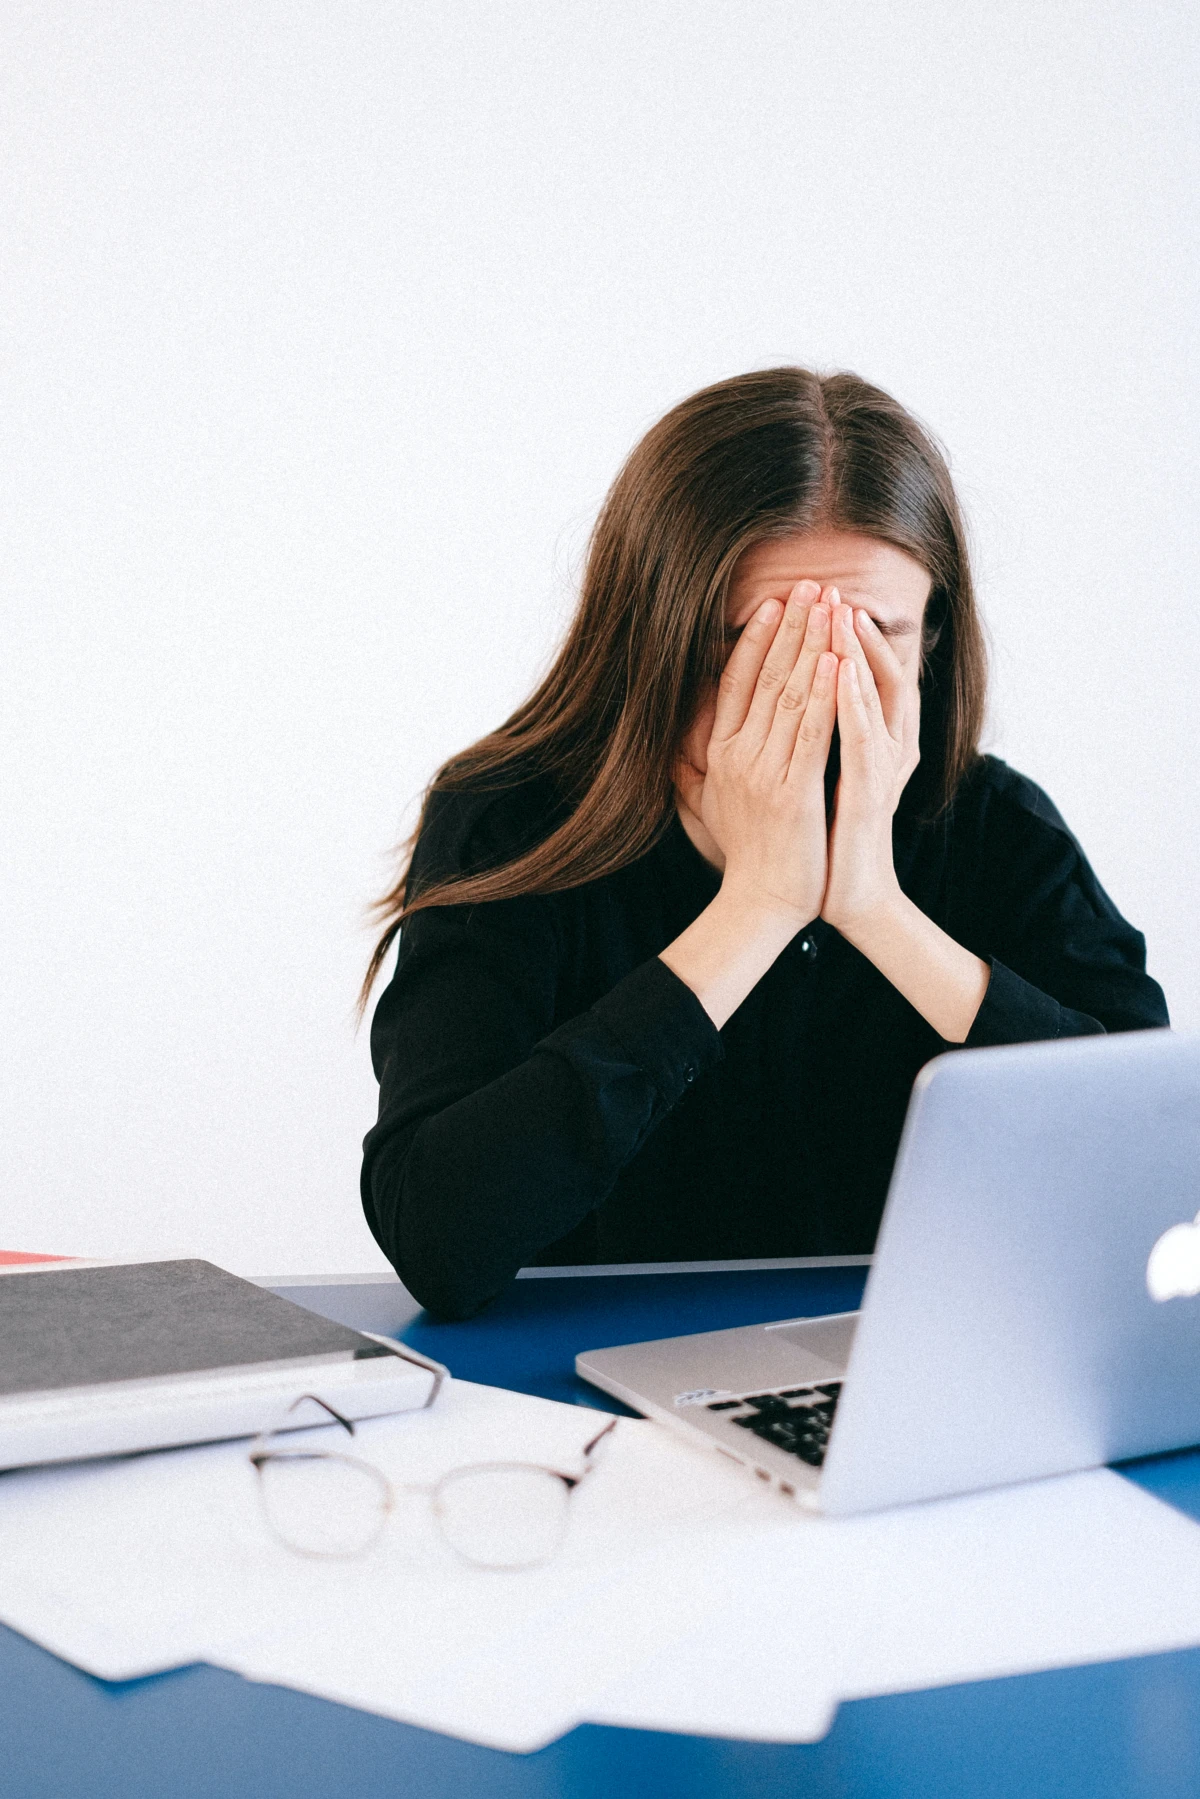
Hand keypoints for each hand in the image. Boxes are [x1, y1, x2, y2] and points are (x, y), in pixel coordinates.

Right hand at [684, 580, 837, 925]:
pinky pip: (811, 733)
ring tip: (830, 604)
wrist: (760, 902)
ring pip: (790, 694)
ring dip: (812, 644)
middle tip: (811, 584)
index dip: (755, 639)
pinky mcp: (792, 791)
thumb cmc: (747, 854)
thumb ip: (700, 766)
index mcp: (720, 753)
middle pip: (766, 676)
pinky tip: (836, 660)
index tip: (774, 602)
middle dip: (792, 625)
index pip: (736, 682)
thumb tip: (686, 741)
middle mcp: (736, 755)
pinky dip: (823, 694)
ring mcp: (763, 772)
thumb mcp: (714, 802)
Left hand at [820, 593, 920, 936]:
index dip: (831, 638)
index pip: (849, 676)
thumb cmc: (822, 843)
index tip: (805, 602)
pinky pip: (864, 737)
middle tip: (826, 588)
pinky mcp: (873, 792)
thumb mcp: (804, 782)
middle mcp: (880, 747)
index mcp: (862, 742)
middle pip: (867, 674)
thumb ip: (793, 745)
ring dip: (855, 652)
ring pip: (872, 696)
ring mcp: (880, 768)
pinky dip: (853, 701)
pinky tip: (839, 670)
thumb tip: (753, 714)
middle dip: (845, 630)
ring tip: (837, 612)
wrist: (846, 896)